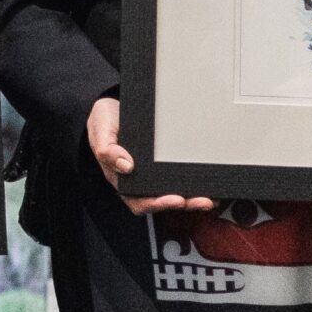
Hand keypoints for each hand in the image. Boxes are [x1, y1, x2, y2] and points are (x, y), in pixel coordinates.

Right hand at [86, 96, 210, 216]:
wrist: (110, 108)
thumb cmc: (103, 122)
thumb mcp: (100, 133)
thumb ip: (108, 151)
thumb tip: (127, 167)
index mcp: (121, 179)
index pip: (139, 201)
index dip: (158, 204)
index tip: (176, 199)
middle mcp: (138, 180)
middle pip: (162, 200)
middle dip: (184, 203)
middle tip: (203, 200)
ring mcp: (151, 173)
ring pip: (173, 192)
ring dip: (193, 198)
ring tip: (211, 197)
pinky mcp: (162, 163)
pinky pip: (178, 176)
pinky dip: (193, 183)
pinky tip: (208, 182)